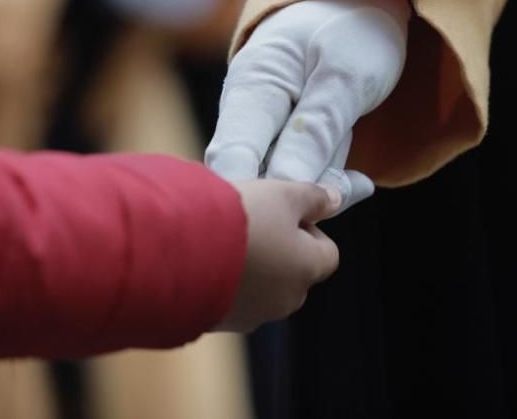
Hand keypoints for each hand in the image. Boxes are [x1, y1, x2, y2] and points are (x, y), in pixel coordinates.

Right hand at [205, 0, 412, 214]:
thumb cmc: (356, 26)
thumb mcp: (345, 75)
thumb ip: (315, 132)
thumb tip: (286, 189)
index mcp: (250, 86)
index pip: (232, 158)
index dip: (253, 198)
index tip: (290, 221)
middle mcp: (245, 110)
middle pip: (255, 176)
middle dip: (299, 196)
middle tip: (346, 189)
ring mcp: (263, 126)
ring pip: (282, 179)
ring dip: (321, 186)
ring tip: (354, 172)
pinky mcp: (283, 137)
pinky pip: (300, 172)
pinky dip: (328, 179)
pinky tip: (357, 180)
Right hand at [217, 180, 340, 331]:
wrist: (180, 252)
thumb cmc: (241, 219)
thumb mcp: (282, 194)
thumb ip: (314, 197)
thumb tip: (336, 199)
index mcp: (307, 269)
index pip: (327, 253)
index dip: (309, 229)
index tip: (285, 212)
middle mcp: (285, 300)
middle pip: (294, 273)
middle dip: (279, 250)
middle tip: (253, 224)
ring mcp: (251, 315)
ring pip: (262, 289)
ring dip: (251, 268)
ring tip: (224, 240)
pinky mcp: (219, 322)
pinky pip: (230, 301)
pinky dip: (225, 284)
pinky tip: (205, 260)